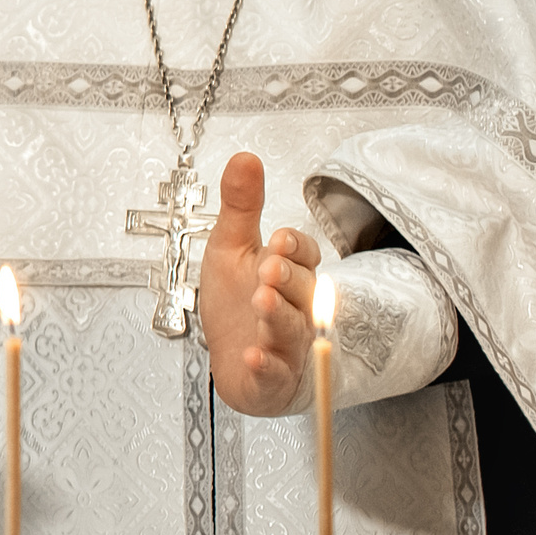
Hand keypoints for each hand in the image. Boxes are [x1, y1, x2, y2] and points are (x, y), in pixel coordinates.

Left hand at [196, 152, 321, 416]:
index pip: (304, 255)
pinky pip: (275, 373)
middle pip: (303, 290)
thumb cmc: (236, 303)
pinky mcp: (273, 378)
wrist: (234, 361)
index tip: (278, 238)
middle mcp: (295, 308)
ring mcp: (287, 344)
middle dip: (287, 278)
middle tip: (269, 268)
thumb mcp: (231, 247)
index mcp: (289, 273)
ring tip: (262, 299)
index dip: (294, 247)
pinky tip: (253, 356)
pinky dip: (265, 366)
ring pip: (291, 328)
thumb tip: (245, 157)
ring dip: (278, 315)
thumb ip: (240, 206)